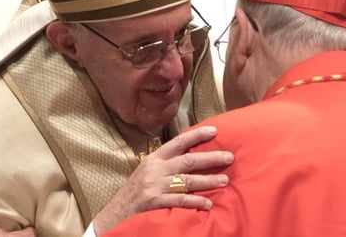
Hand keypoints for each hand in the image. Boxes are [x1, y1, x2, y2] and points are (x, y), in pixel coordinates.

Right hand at [92, 125, 233, 235]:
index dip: (197, 136)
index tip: (215, 131)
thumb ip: (166, 165)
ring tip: (224, 181)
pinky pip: (179, 200)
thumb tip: (192, 157)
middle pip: (188, 160)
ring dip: (208, 180)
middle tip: (229, 157)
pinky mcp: (155, 202)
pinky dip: (195, 201)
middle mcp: (155, 169)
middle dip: (211, 158)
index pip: (178, 142)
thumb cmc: (135, 192)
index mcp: (154, 158)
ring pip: (187, 180)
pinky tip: (207, 203)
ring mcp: (155, 185)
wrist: (115, 213)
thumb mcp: (147, 172)